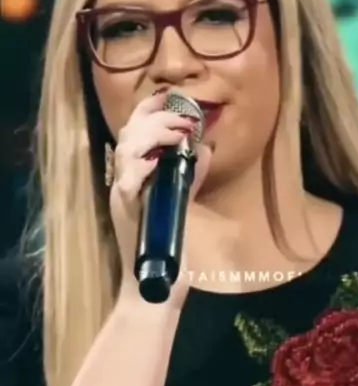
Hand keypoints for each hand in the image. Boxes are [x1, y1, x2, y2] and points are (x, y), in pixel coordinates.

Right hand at [109, 92, 211, 309]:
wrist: (155, 288)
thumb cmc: (168, 249)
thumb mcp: (181, 203)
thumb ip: (190, 176)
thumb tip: (206, 148)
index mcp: (134, 176)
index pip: (133, 130)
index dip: (149, 109)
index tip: (172, 97)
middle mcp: (123, 182)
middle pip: (127, 133)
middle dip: (156, 116)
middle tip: (184, 118)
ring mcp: (122, 197)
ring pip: (125, 150)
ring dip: (153, 135)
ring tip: (178, 134)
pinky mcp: (126, 213)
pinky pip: (126, 181)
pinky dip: (143, 166)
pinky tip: (160, 161)